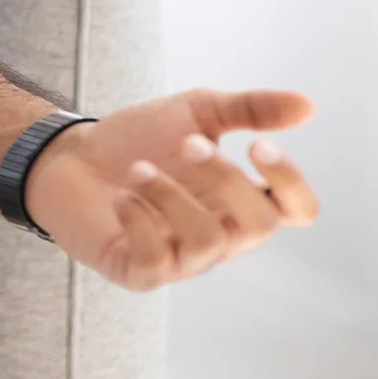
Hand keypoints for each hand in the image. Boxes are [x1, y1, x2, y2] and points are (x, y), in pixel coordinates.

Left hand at [21, 88, 319, 291]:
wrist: (69, 156)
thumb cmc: (140, 140)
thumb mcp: (197, 112)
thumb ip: (250, 109)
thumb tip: (308, 106)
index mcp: (243, 201)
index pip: (298, 211)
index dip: (291, 184)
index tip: (258, 145)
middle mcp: (223, 237)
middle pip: (260, 226)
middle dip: (226, 180)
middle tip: (188, 143)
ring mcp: (184, 259)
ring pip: (207, 242)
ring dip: (172, 197)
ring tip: (138, 168)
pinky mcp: (141, 272)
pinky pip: (157, 260)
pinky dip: (139, 220)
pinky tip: (120, 195)